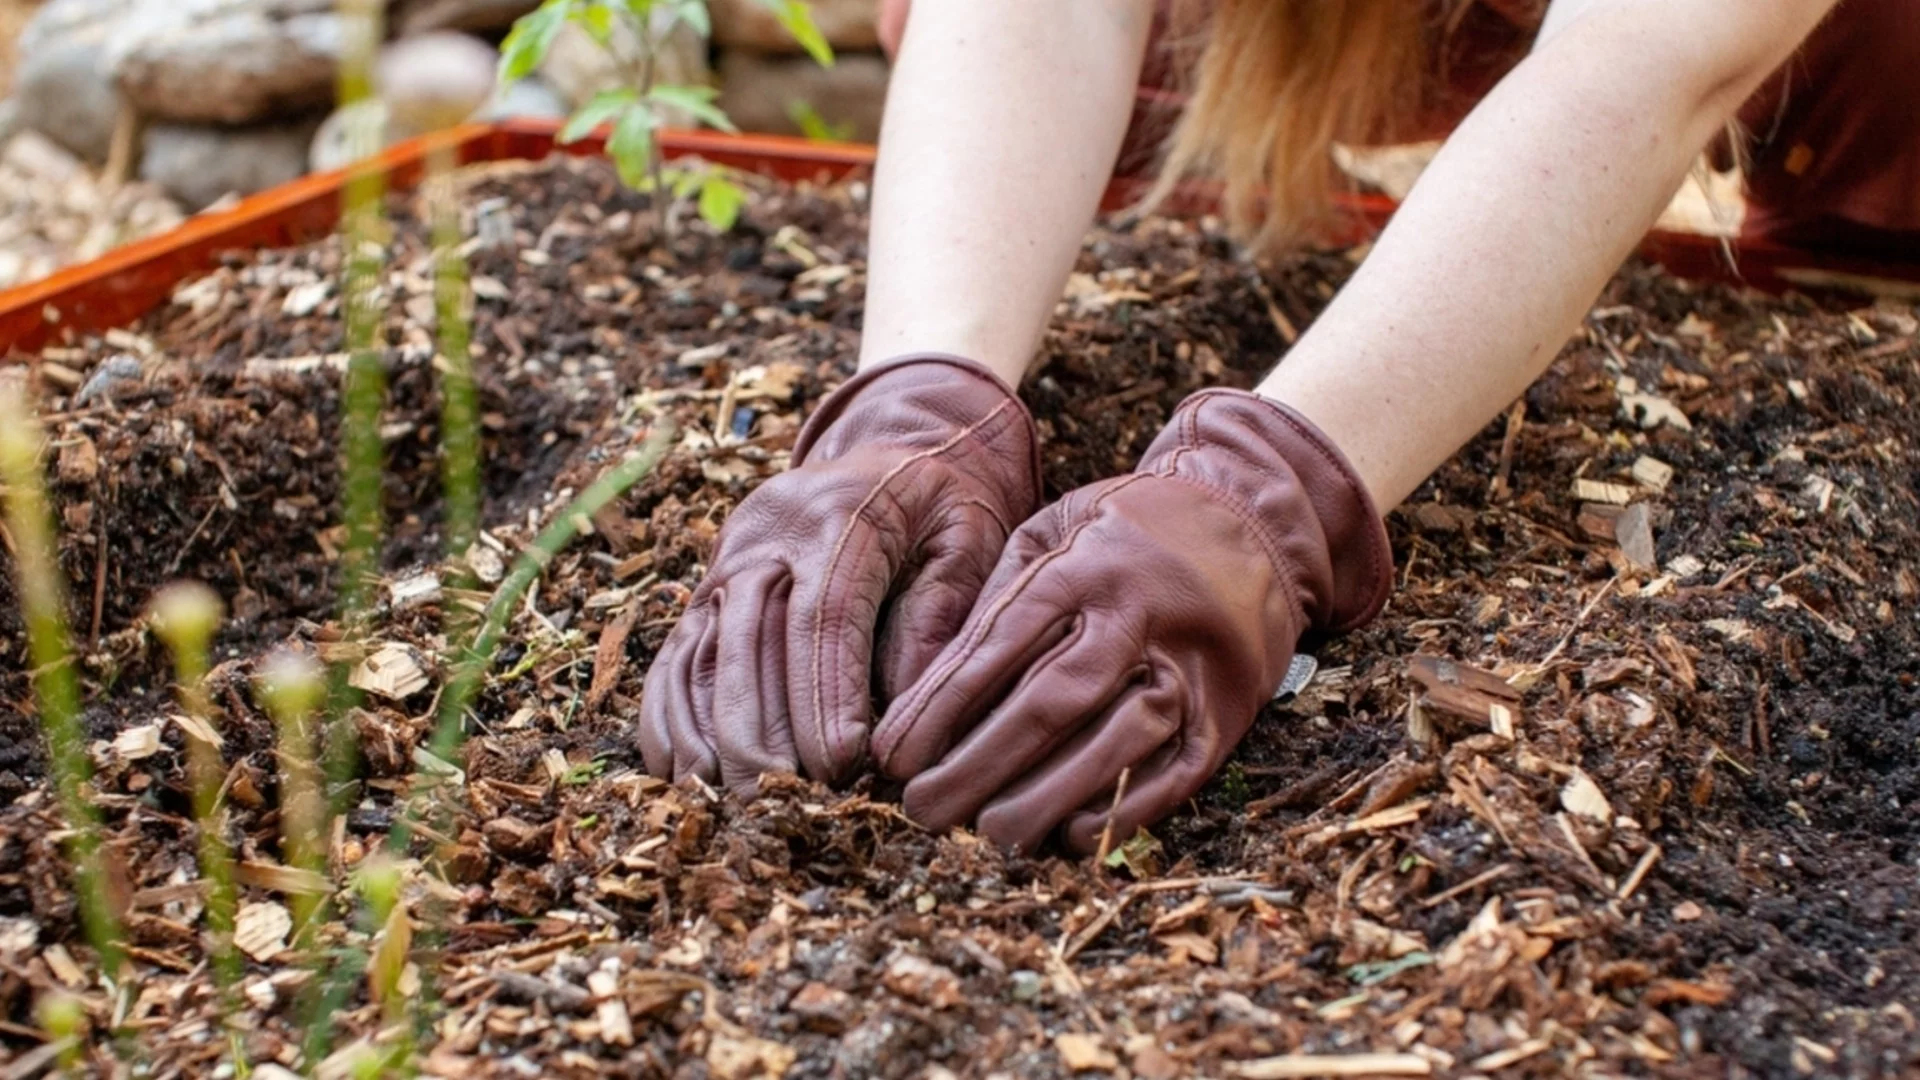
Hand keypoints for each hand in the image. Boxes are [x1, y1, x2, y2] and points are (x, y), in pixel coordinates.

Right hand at [639, 355, 1040, 794]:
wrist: (892, 449)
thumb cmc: (942, 506)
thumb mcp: (970, 535)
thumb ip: (944, 610)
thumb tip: (909, 706)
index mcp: (842, 514)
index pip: (825, 611)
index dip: (825, 691)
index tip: (840, 764)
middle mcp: (768, 533)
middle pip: (749, 637)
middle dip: (760, 728)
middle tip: (780, 802)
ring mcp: (726, 560)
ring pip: (701, 651)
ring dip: (709, 733)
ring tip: (728, 803)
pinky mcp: (705, 587)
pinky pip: (674, 655)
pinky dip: (669, 717)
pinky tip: (683, 774)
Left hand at [871, 390, 1391, 853]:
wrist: (1254, 522)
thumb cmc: (1122, 534)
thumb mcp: (1051, 532)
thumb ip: (995, 601)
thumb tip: (923, 691)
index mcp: (1085, 566)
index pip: (1001, 643)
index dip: (942, 706)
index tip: (892, 756)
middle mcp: (1141, 616)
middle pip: (1054, 700)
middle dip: (980, 762)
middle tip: (921, 810)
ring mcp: (1192, 667)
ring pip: (1117, 740)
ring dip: (1048, 795)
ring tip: (988, 836)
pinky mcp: (1228, 710)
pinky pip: (1178, 771)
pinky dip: (1127, 809)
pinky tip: (1072, 836)